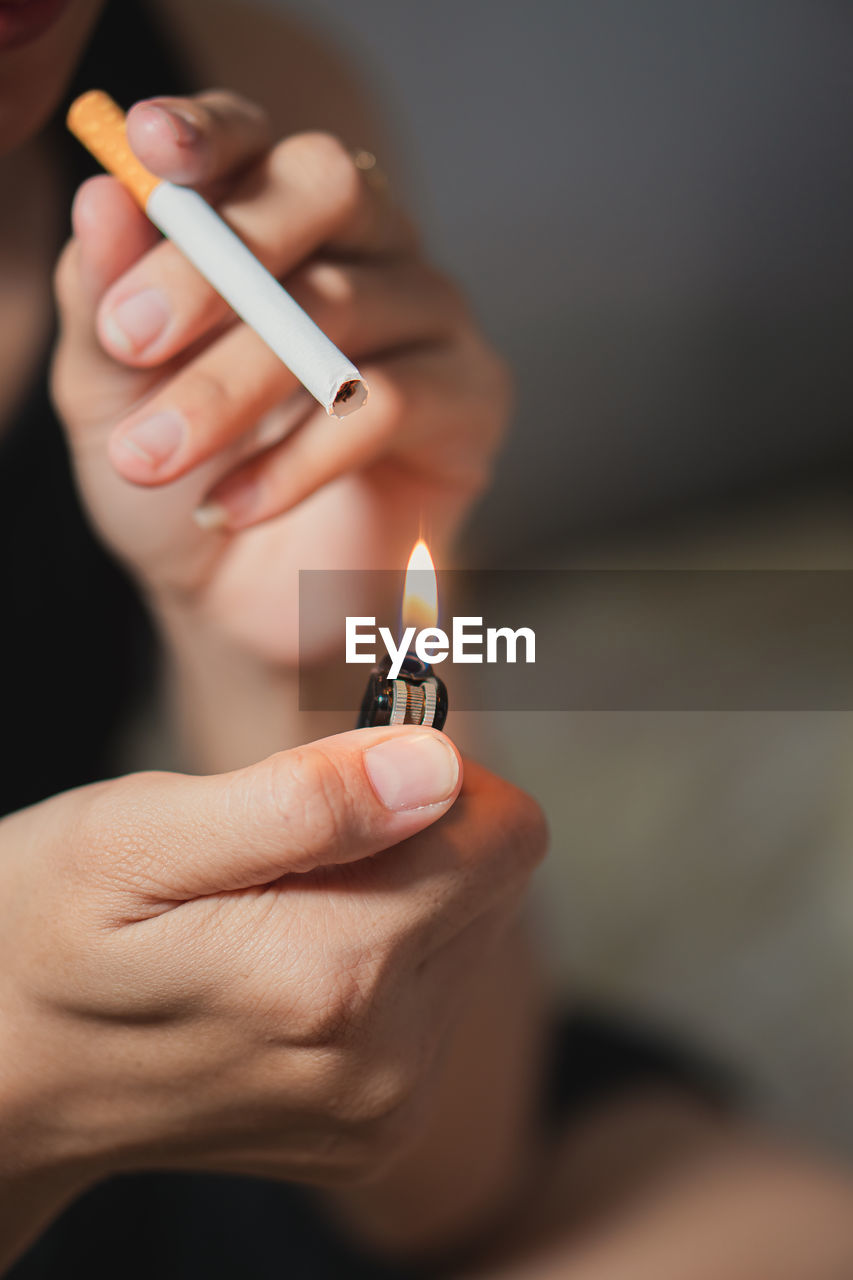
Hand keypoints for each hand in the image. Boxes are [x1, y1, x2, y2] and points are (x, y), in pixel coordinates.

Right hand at [0, 728, 544, 1195]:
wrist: (0, 1080)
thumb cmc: (47, 934)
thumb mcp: (138, 837)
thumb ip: (300, 802)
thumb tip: (435, 765)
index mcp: (331, 977)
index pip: (503, 835)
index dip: (434, 774)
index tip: (352, 768)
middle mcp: (381, 1061)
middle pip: (494, 884)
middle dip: (415, 836)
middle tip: (292, 843)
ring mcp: (383, 1108)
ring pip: (469, 936)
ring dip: (396, 898)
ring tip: (277, 908)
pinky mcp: (379, 1129)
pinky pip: (435, 1000)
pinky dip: (380, 959)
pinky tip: (286, 962)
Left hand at [52, 92, 509, 664]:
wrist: (241, 602)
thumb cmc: (178, 481)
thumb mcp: (111, 393)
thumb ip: (102, 298)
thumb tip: (103, 194)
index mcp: (278, 221)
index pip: (259, 139)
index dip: (212, 132)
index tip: (150, 148)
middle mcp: (368, 245)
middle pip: (324, 189)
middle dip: (214, 263)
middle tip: (129, 339)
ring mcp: (430, 315)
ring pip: (346, 307)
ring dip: (232, 385)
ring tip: (154, 456)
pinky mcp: (472, 398)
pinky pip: (389, 403)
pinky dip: (297, 460)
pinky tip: (230, 509)